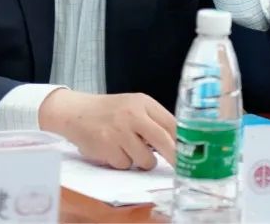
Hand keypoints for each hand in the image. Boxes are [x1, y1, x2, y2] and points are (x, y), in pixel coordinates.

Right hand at [39, 90, 175, 169]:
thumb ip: (154, 121)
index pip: (172, 123)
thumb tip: (179, 144)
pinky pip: (126, 165)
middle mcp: (132, 114)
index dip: (184, 141)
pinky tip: (113, 149)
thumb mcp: (134, 107)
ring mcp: (119, 130)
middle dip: (175, 158)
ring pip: (146, 159)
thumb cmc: (110, 111)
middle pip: (164, 141)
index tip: (193, 154)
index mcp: (143, 102)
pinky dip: (121, 162)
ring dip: (140, 161)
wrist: (76, 111)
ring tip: (128, 148)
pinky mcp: (107, 146)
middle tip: (180, 168)